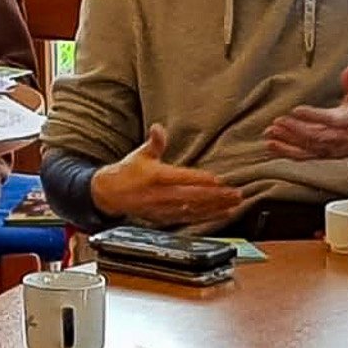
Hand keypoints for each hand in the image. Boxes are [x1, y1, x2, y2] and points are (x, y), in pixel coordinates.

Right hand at [89, 124, 244, 225]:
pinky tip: (223, 214)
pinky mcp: (166, 218)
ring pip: (195, 210)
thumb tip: (159, 128)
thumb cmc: (128, 171)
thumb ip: (155, 142)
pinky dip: (208, 217)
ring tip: (235, 204)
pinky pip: (191, 219)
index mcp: (155, 176)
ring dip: (217, 208)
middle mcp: (161, 195)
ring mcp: (164, 209)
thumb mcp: (140, 154)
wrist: (110, 195)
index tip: (219, 180)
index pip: (182, 178)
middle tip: (236, 194)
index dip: (201, 180)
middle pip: (194, 197)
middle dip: (217, 196)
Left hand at [264, 62, 347, 161]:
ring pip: (308, 147)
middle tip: (277, 122)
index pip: (329, 119)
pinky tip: (272, 146)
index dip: (313, 116)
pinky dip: (287, 152)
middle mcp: (339, 137)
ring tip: (270, 133)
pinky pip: (305, 156)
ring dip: (287, 141)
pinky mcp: (325, 154)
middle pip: (315, 135)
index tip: (296, 110)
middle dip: (295, 130)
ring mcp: (331, 148)